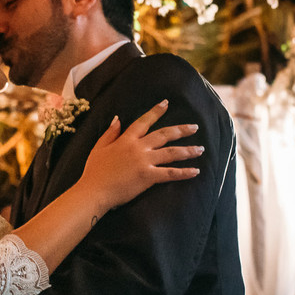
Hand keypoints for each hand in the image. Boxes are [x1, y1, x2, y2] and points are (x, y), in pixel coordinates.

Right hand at [80, 100, 202, 210]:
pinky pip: (170, 174)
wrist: (93, 191)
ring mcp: (144, 162)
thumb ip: (110, 132)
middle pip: (164, 135)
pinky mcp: (148, 177)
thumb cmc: (94, 171)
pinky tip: (196, 171)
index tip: (166, 103)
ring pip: (171, 153)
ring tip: (200, 149)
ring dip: (188, 150)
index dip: (156, 111)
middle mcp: (138, 147)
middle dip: (181, 130)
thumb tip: (118, 118)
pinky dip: (184, 173)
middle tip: (195, 127)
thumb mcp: (98, 147)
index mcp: (126, 139)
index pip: (144, 121)